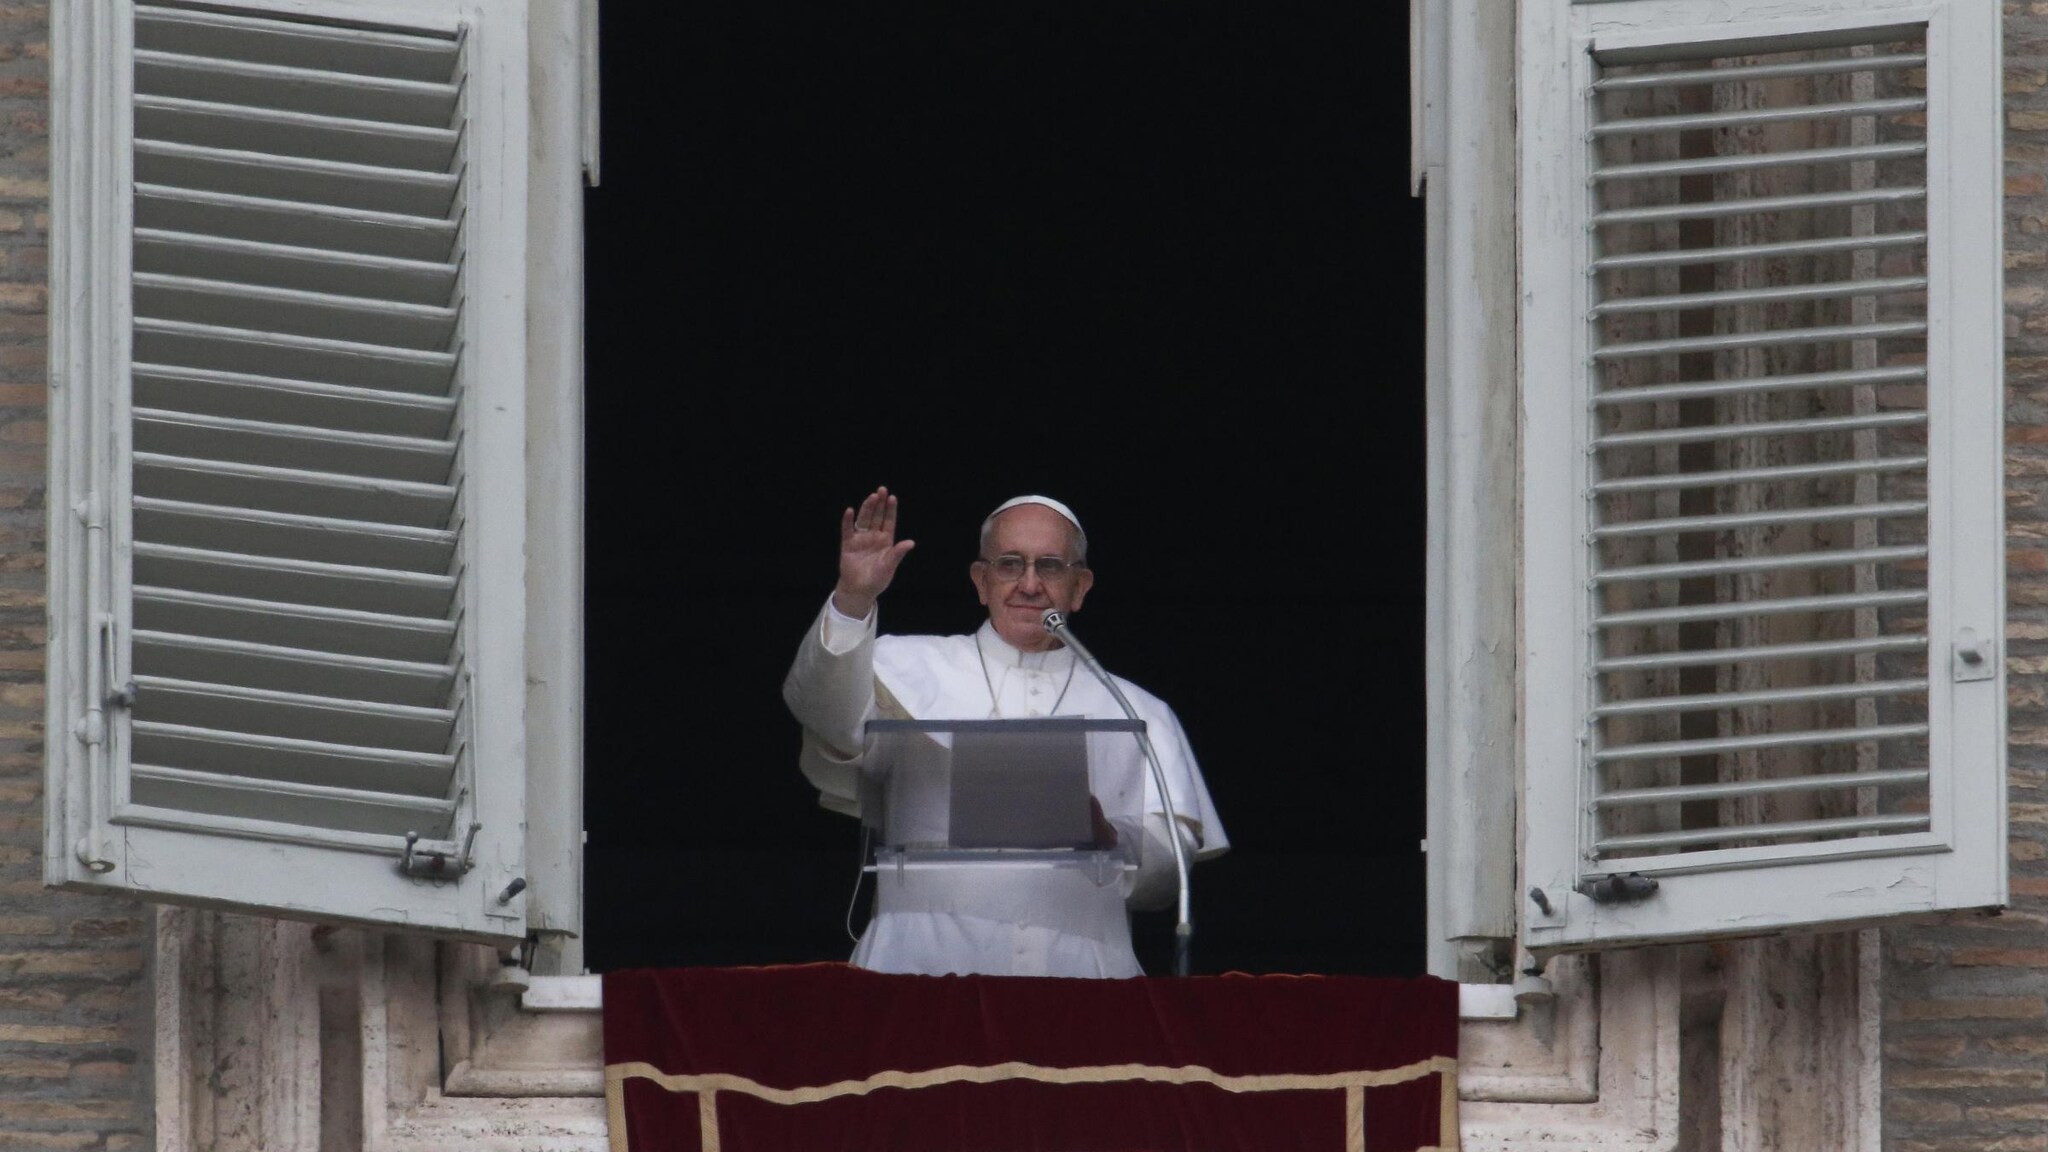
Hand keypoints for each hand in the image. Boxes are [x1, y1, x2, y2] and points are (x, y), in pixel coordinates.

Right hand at [833, 487, 914, 618]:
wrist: (860, 590)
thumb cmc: (877, 579)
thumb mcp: (889, 566)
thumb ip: (898, 553)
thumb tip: (911, 542)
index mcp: (886, 541)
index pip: (889, 521)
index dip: (890, 510)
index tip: (892, 497)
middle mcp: (873, 537)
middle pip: (876, 517)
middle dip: (879, 504)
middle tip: (881, 490)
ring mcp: (860, 539)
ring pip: (864, 520)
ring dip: (867, 508)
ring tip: (871, 497)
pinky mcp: (848, 544)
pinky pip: (847, 530)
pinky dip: (848, 521)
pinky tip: (850, 511)